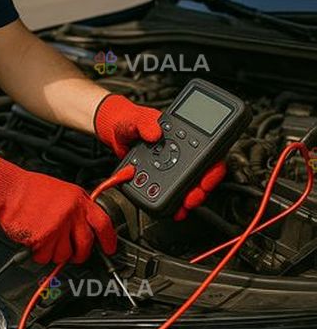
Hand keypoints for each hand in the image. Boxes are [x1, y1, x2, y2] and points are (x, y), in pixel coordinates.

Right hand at [0, 153, 116, 264]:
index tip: (109, 249)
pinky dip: (39, 254)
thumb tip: (87, 227)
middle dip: (79, 255)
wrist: (9, 190)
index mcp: (79, 200)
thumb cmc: (31, 190)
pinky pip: (45, 257)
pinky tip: (34, 239)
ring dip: (54, 253)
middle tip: (72, 254)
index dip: (109, 240)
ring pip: (64, 255)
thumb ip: (77, 209)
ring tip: (45, 238)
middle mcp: (71, 214)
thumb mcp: (63, 191)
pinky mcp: (43, 239)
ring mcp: (58, 227)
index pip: (103, 223)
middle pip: (85, 246)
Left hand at [93, 94, 225, 220]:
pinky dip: (172, 202)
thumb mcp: (138, 119)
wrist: (116, 132)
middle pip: (202, 175)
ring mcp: (172, 167)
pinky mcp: (160, 178)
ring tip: (180, 209)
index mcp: (183, 136)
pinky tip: (170, 208)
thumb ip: (145, 123)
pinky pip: (171, 192)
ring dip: (187, 200)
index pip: (208, 153)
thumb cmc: (131, 121)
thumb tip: (154, 134)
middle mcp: (182, 154)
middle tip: (190, 200)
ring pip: (189, 187)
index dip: (212, 169)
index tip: (205, 181)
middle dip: (200, 191)